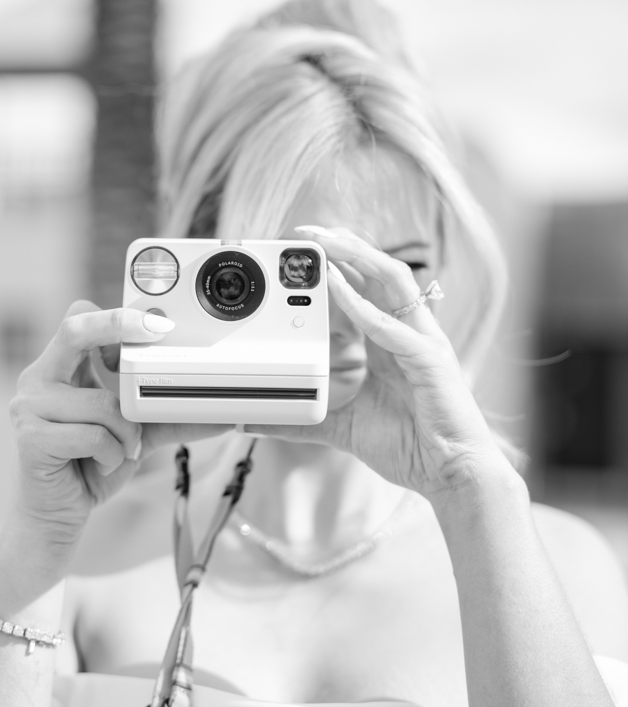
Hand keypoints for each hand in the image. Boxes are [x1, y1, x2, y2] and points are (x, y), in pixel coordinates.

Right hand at [9, 301, 230, 551]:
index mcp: (60, 368)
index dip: (114, 316)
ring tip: (121, 451)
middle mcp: (39, 378)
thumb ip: (166, 416)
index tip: (156, 325)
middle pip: (75, 329)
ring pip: (103, 403)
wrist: (57, 514)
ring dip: (127, 434)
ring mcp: (29, 406)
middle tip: (156, 332)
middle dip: (117, 325)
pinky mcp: (31, 437)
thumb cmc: (90, 465)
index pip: (79, 317)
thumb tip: (220, 415)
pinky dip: (112, 455)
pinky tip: (101, 465)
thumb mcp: (134, 433)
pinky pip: (94, 436)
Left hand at [249, 226, 506, 499]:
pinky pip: (394, 326)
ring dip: (357, 257)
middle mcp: (406, 333)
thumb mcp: (342, 427)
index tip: (299, 251)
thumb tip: (255, 421)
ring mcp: (421, 342)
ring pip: (392, 280)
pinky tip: (339, 290)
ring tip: (325, 241)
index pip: (361, 289)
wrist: (451, 474)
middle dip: (343, 246)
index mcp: (388, 342)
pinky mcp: (430, 361)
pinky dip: (364, 307)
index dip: (334, 265)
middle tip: (306, 231)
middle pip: (377, 272)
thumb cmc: (409, 446)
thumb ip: (302, 420)